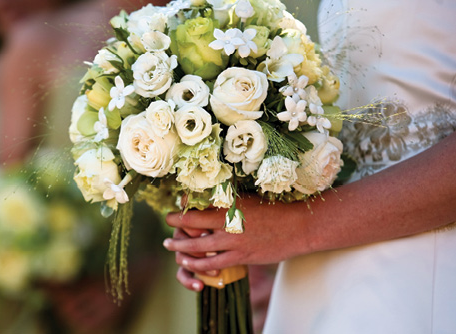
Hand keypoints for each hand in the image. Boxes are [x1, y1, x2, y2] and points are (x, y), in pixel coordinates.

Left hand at [164, 194, 310, 289]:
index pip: (197, 204)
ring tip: (170, 246)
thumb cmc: (274, 209)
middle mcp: (228, 222)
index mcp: (230, 204)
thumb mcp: (249, 198)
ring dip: (180, 247)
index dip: (182, 207)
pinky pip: (213, 263)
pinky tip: (189, 263)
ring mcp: (234, 241)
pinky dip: (198, 264)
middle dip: (175, 225)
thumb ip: (228, 199)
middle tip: (167, 225)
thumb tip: (209, 194)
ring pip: (198, 247)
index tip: (175, 208)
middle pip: (191, 224)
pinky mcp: (241, 257)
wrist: (298, 227)